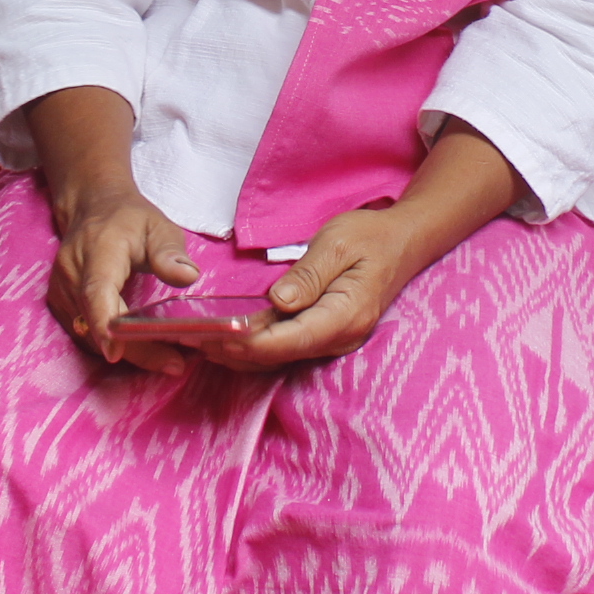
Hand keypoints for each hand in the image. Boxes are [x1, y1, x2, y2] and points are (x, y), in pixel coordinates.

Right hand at [42, 177, 206, 373]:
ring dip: (125, 351)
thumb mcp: (158, 226)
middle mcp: (72, 273)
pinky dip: (110, 344)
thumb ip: (170, 252)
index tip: (115, 353)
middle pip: (96, 322)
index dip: (103, 324)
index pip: (96, 292)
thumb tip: (188, 276)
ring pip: (89, 334)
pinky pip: (84, 333)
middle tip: (175, 364)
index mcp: (97, 253)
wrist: (91, 208)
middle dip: (134, 350)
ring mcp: (61, 291)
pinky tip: (140, 347)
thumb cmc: (129, 220)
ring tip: (165, 357)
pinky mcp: (60, 304)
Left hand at [184, 204, 424, 371]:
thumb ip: (308, 276)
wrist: (402, 242)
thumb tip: (278, 303)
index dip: (252, 343)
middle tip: (190, 339)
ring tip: (199, 341)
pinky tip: (230, 337)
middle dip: (235, 351)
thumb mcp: (336, 244)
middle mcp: (340, 337)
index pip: (291, 339)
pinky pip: (287, 347)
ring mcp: (334, 340)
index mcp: (345, 315)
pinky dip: (257, 345)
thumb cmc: (370, 238)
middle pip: (281, 354)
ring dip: (241, 352)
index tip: (216, 337)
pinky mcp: (326, 334)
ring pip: (281, 355)